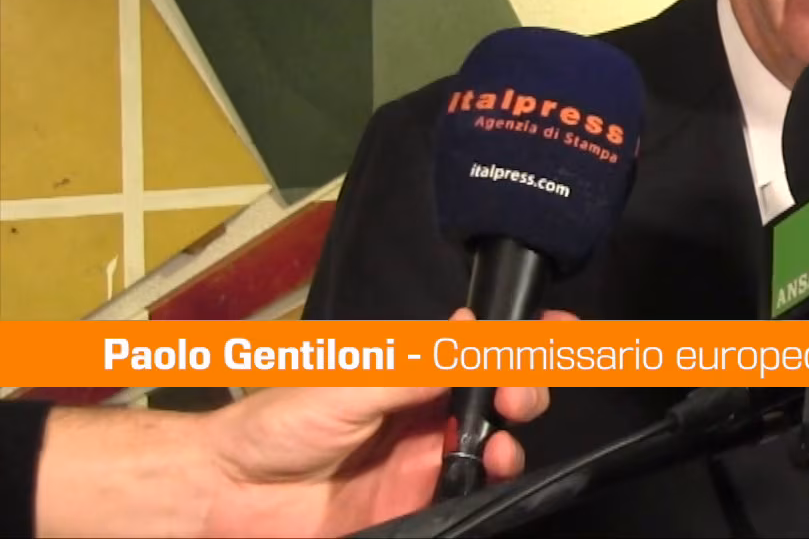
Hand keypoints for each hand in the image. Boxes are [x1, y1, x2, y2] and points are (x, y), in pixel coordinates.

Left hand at [201, 307, 571, 535]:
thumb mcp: (350, 382)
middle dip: (526, 385)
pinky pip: (471, 492)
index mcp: (409, 371)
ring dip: (513, 435)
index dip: (520, 338)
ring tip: (503, 439)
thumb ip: (416, 368)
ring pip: (495, 443)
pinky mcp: (417, 504)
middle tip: (517, 392)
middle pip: (500, 393)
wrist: (227, 495)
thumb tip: (472, 335)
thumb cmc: (274, 426)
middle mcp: (424, 413)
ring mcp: (423, 460)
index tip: (556, 329)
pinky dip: (492, 480)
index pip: (478, 348)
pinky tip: (490, 468)